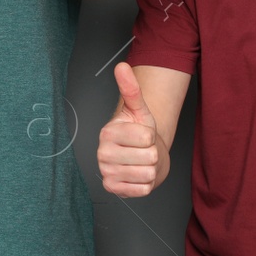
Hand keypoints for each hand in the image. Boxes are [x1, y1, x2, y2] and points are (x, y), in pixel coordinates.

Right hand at [98, 63, 161, 196]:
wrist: (138, 157)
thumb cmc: (139, 134)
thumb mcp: (139, 111)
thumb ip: (131, 89)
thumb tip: (122, 66)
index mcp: (107, 132)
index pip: (147, 137)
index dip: (151, 136)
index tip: (142, 136)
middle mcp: (102, 153)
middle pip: (149, 156)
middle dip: (152, 154)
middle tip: (142, 150)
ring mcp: (106, 172)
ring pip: (147, 174)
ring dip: (149, 169)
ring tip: (140, 162)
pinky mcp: (113, 189)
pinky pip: (143, 189)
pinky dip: (145, 184)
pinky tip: (137, 175)